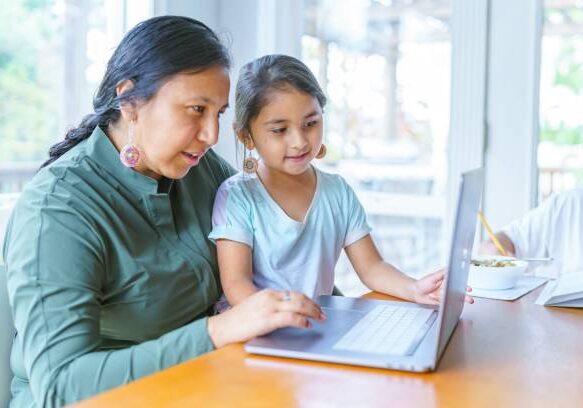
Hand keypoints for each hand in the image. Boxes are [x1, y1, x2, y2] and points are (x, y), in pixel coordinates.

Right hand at [207, 289, 325, 347]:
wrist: (222, 328)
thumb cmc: (238, 321)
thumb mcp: (256, 307)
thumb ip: (271, 306)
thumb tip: (288, 313)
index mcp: (267, 293)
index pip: (293, 293)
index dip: (307, 300)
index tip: (315, 306)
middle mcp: (270, 297)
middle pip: (299, 297)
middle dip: (313, 305)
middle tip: (322, 313)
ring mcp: (269, 307)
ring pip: (298, 304)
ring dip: (312, 311)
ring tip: (320, 318)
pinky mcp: (268, 319)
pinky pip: (290, 317)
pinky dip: (302, 320)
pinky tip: (307, 324)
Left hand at [412, 269, 473, 304]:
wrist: (415, 293)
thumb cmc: (423, 283)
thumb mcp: (433, 276)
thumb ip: (442, 273)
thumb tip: (450, 267)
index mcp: (445, 281)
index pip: (456, 283)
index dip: (463, 285)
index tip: (468, 288)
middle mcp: (446, 289)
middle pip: (457, 292)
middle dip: (464, 296)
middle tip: (470, 298)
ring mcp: (444, 296)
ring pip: (454, 299)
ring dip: (459, 301)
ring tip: (466, 302)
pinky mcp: (441, 302)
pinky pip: (446, 303)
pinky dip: (445, 302)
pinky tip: (442, 300)